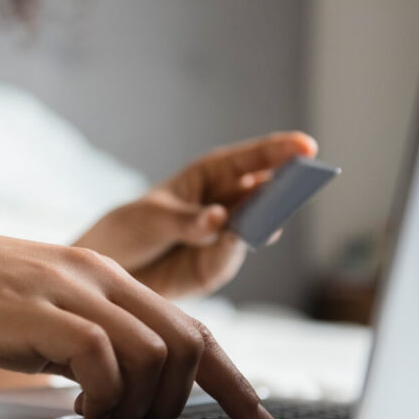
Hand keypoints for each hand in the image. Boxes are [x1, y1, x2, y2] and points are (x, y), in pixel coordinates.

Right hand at [0, 225, 276, 418]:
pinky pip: (101, 356)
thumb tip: (133, 386)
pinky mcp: (35, 310)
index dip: (234, 382)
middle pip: (189, 345)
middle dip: (180, 402)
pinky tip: (74, 405)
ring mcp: (69, 290)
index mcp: (110, 279)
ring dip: (136, 403)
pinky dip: (101, 394)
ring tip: (97, 413)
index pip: (195, 331)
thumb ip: (95, 338)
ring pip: (154, 354)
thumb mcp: (50, 315)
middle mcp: (101, 277)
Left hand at [75, 131, 317, 298]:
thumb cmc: (129, 230)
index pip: (248, 161)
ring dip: (263, 222)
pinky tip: (232, 242)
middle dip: (283, 189)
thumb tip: (220, 220)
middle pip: (263, 194)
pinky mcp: (216, 268)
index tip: (307, 147)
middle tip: (303, 183)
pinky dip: (231, 251)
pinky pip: (230, 259)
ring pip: (254, 228)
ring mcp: (224, 238)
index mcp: (209, 176)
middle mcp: (224, 204)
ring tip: (269, 218)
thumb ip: (187, 221)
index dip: (278, 152)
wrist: (111, 271)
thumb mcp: (151, 219)